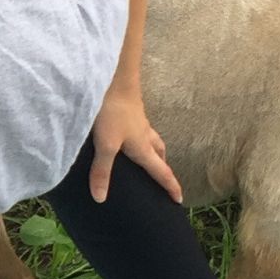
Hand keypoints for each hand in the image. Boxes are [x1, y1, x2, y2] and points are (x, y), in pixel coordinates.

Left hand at [88, 86, 181, 202]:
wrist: (113, 78)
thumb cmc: (112, 112)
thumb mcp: (106, 145)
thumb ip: (102, 171)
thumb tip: (100, 199)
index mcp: (143, 147)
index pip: (161, 171)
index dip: (170, 186)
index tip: (179, 200)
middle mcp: (144, 134)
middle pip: (159, 153)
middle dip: (163, 166)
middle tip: (162, 177)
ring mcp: (138, 121)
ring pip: (152, 139)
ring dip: (153, 150)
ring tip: (146, 158)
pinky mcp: (129, 110)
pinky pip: (141, 128)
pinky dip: (140, 137)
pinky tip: (128, 134)